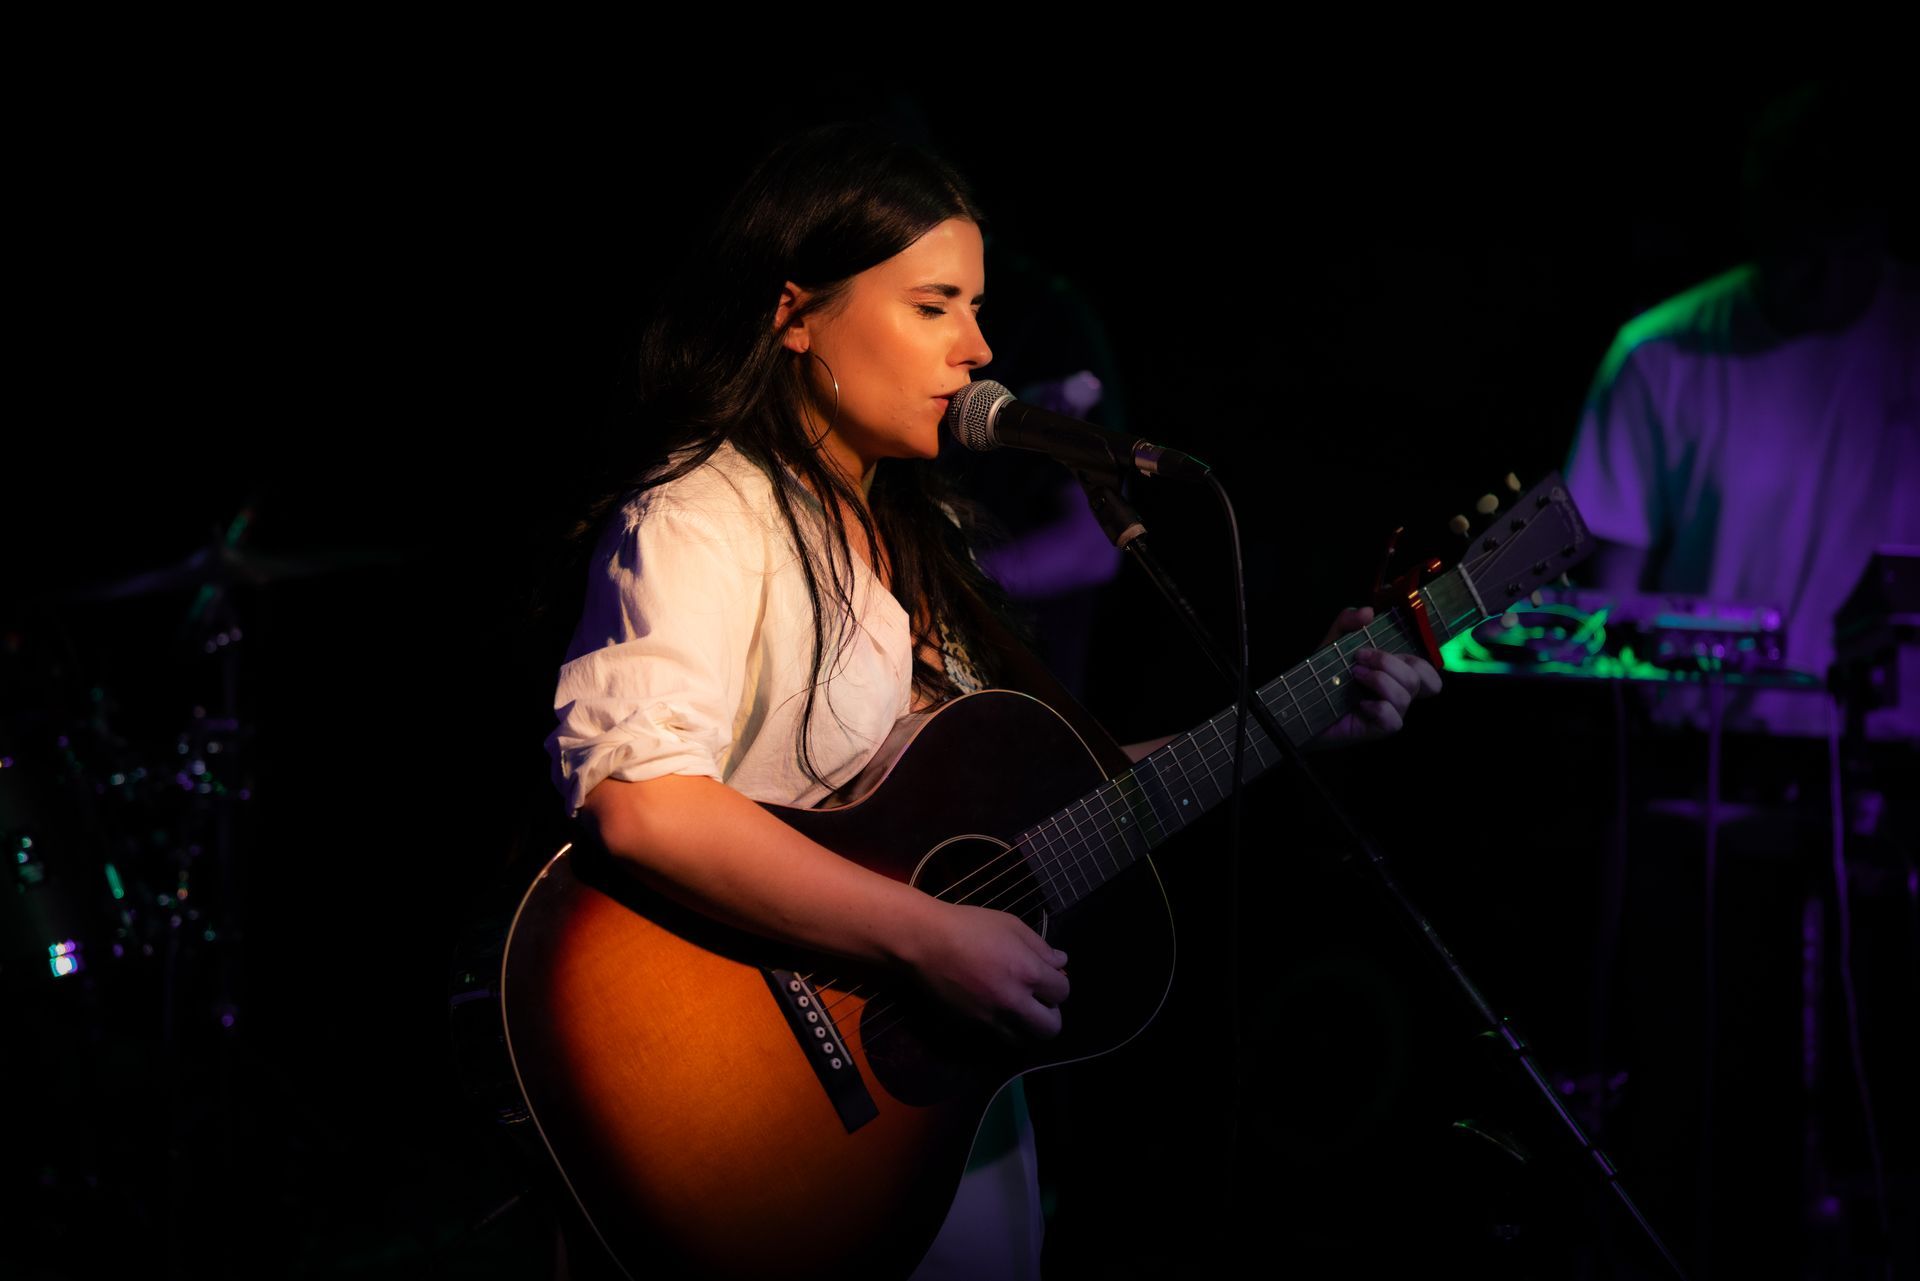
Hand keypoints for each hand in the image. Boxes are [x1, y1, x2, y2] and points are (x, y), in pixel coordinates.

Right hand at [906, 902, 1069, 1040]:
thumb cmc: (970, 926)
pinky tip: (997, 1009)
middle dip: (1052, 1014)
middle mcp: (1014, 1001)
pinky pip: (999, 1036)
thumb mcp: (1011, 925)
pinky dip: (1005, 1027)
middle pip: (1051, 1028)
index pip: (1062, 992)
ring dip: (1029, 1026)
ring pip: (1025, 1040)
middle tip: (1040, 1000)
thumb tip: (1061, 963)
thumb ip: (1040, 947)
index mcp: (1028, 972)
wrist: (926, 942)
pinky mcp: (972, 1025)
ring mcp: (991, 1017)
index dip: (1059, 983)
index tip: (1049, 975)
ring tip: (1020, 1009)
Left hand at [1316, 606, 1441, 743]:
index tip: (1375, 648)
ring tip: (1354, 675)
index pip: (1426, 670)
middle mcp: (1396, 693)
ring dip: (1379, 680)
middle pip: (1418, 679)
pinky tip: (1360, 705)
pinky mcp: (1376, 730)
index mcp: (1395, 674)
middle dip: (1388, 663)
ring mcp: (1388, 713)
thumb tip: (1368, 612)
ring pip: (1405, 697)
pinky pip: (1393, 721)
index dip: (1416, 659)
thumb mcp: (1334, 641)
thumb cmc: (1322, 674)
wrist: (1300, 703)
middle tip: (1359, 659)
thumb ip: (1348, 622)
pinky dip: (1378, 708)